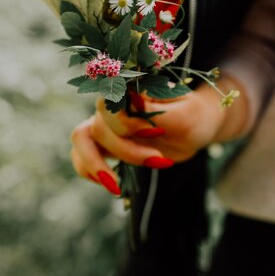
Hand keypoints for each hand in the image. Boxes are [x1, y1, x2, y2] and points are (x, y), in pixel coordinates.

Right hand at [70, 77, 247, 194]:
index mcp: (130, 88)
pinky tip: (113, 184)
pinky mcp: (104, 143)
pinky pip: (80, 157)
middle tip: (158, 160)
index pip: (110, 101)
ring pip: (80, 140)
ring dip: (96, 165)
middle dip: (126, 151)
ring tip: (116, 187)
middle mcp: (113, 103)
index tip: (158, 132)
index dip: (127, 122)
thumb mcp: (185, 115)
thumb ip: (157, 110)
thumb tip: (132, 99)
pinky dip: (91, 173)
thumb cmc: (193, 117)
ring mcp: (105, 123)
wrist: (195, 128)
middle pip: (99, 126)